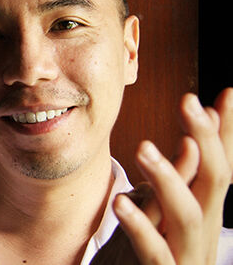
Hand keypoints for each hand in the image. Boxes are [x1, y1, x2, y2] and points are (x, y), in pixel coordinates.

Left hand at [111, 88, 232, 263]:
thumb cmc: (148, 253)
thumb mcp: (161, 211)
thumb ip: (176, 180)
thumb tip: (189, 142)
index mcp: (202, 213)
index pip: (220, 166)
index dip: (223, 132)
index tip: (222, 95)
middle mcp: (202, 232)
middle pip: (215, 181)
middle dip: (205, 139)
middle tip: (186, 102)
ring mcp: (186, 255)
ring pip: (189, 215)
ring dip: (169, 178)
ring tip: (144, 149)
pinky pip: (155, 252)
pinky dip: (140, 226)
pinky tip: (121, 202)